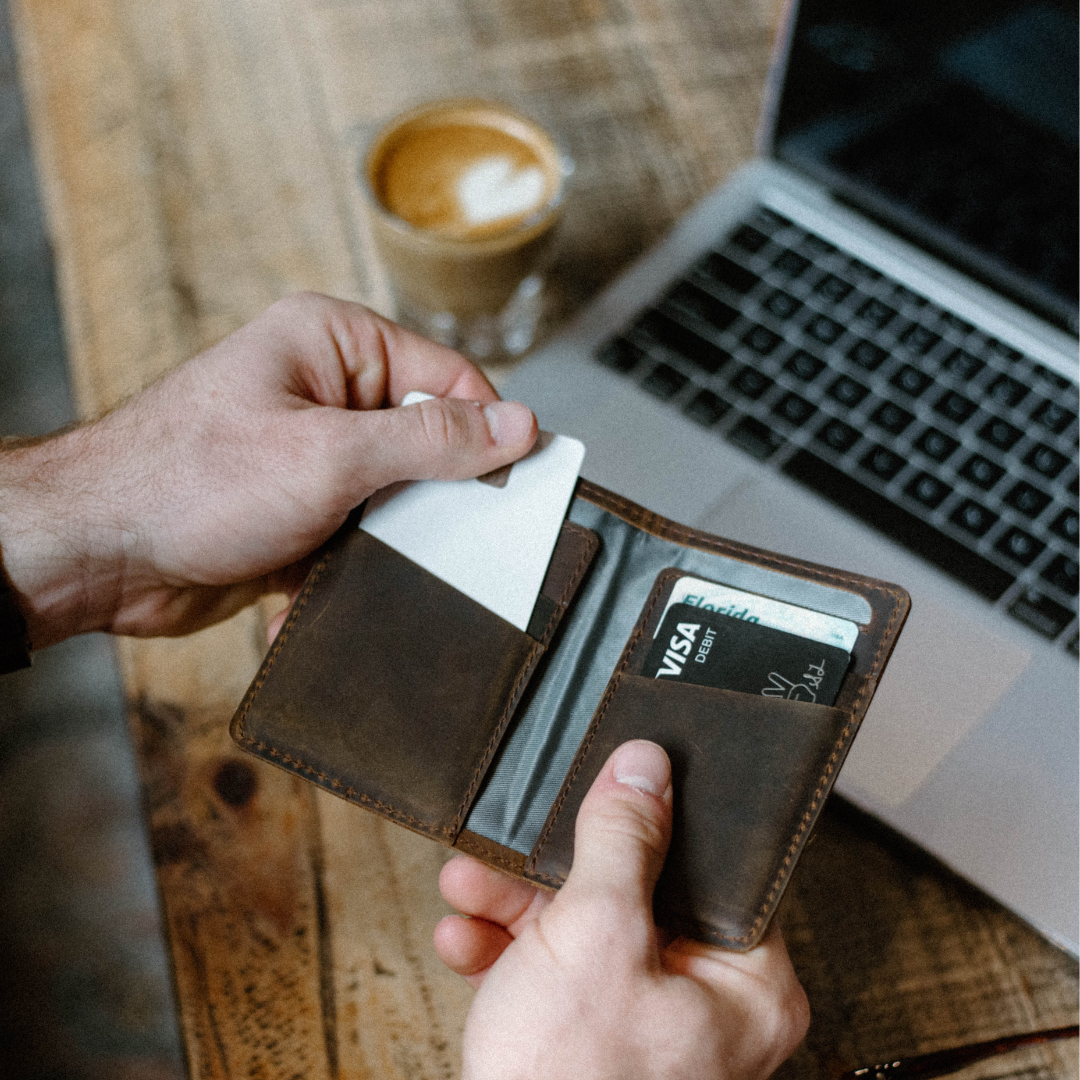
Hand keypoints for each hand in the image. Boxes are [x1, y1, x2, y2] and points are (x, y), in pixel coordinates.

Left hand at [0, 293, 536, 646]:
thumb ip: (430, 441)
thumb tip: (514, 426)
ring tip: (374, 558)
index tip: (521, 481)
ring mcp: (313, 454)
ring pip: (399, 494)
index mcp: (334, 344)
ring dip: (397, 536)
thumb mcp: (329, 455)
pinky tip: (332, 580)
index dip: (487, 429)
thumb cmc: (189, 482)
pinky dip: (360, 564)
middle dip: (439, 492)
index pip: (446, 377)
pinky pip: (363, 533)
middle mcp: (327, 391)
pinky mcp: (302, 509)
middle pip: (427, 438)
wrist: (99, 554)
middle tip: (452, 535)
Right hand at [435, 740, 808, 1079]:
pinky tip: (464, 937)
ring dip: (515, 904)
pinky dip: (508, 952)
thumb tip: (645, 767)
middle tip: (514, 843)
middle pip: (634, 892)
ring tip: (468, 885)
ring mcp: (646, 1025)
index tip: (608, 783)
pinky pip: (557, 975)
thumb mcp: (595, 935)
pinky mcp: (595, 1042)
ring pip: (585, 930)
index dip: (653, 819)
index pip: (710, 866)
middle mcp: (705, 1005)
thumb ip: (621, 840)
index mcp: (744, 983)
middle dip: (553, 868)